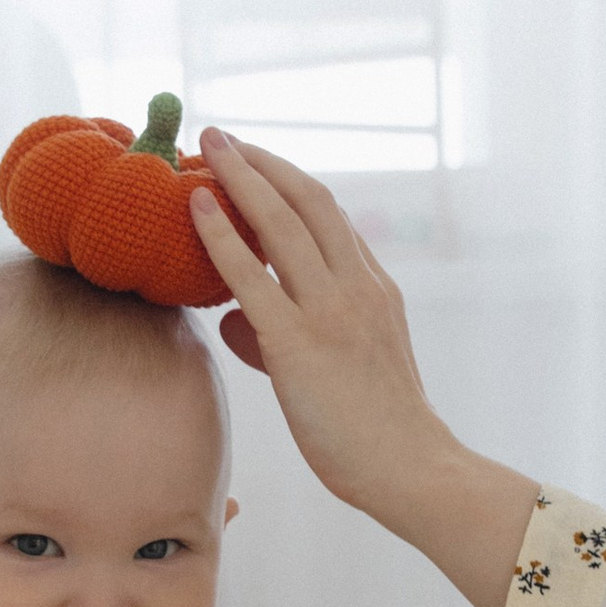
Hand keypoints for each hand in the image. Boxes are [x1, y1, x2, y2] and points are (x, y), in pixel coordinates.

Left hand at [186, 134, 537, 606]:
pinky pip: (253, 276)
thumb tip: (232, 320)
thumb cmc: (374, 434)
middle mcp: (358, 286)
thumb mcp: (339, 370)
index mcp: (374, 289)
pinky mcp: (301, 343)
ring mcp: (332, 311)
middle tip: (221, 136)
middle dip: (262, 162)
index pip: (330, 217)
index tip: (254, 164)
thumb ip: (282, 338)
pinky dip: (221, 234)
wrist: (410, 470)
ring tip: (207, 146)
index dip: (287, 182)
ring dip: (241, 177)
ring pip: (283, 222)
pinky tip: (195, 206)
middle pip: (309, 200)